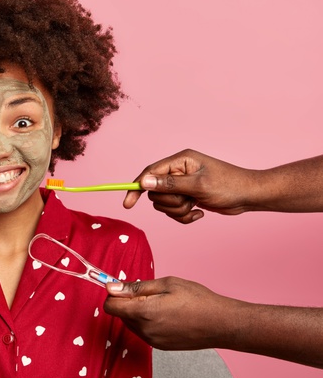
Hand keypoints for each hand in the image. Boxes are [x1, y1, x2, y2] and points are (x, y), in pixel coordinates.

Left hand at [103, 277, 239, 349]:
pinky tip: (166, 315)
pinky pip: (142, 331)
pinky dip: (146, 321)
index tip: (122, 287)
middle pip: (120, 314)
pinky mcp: (159, 347)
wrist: (222, 324)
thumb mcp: (167, 284)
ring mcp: (152, 341)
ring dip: (137, 312)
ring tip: (161, 303)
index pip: (111, 306)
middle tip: (150, 293)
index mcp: (144, 313)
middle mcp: (144, 330)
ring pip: (130, 323)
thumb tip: (111, 287)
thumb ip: (136, 287)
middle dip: (128, 302)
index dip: (114, 294)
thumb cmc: (198, 300)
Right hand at [123, 149, 254, 223]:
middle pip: (155, 192)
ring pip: (164, 204)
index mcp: (180, 161)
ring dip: (178, 211)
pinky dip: (184, 216)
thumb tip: (144, 182)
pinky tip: (199, 214)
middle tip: (187, 201)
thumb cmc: (229, 186)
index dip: (136, 187)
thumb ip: (170, 184)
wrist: (249, 196)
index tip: (128, 203)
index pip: (149, 173)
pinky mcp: (188, 196)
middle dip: (170, 202)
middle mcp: (178, 171)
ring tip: (195, 207)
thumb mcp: (198, 185)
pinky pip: (174, 211)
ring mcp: (183, 185)